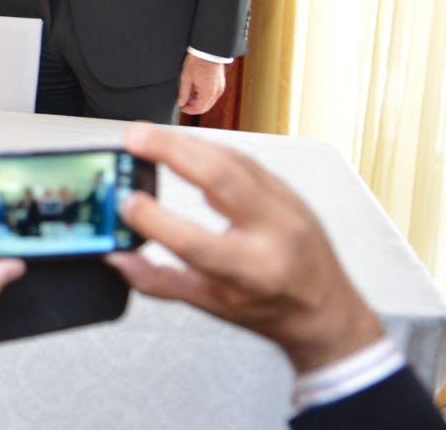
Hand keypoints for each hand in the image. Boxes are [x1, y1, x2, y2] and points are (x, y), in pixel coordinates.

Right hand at [106, 123, 383, 371]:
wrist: (328, 310)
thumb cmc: (273, 310)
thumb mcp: (212, 304)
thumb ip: (160, 281)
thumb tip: (118, 258)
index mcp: (254, 273)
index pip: (196, 242)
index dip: (156, 220)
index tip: (126, 203)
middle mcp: (276, 234)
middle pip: (220, 179)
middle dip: (171, 152)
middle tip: (134, 139)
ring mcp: (287, 207)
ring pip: (232, 160)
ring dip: (186, 143)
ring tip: (148, 135)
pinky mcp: (288, 190)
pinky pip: (245, 160)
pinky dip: (208, 147)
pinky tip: (183, 143)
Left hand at [176, 53, 226, 114]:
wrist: (208, 50)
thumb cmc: (197, 61)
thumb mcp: (186, 77)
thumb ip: (183, 93)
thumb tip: (181, 103)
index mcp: (208, 92)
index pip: (199, 109)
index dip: (189, 110)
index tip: (182, 107)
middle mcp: (217, 92)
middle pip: (205, 107)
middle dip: (193, 106)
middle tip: (183, 100)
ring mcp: (220, 88)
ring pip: (209, 101)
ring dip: (198, 100)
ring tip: (188, 93)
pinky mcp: (221, 84)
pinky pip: (212, 95)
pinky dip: (204, 95)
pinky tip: (195, 89)